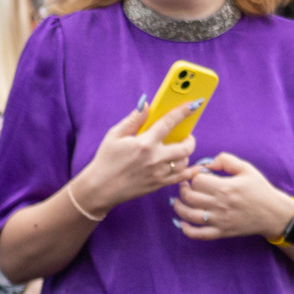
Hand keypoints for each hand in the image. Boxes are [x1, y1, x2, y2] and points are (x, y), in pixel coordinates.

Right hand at [71, 99, 198, 213]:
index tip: (194, 105)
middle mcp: (155, 158)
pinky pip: (182, 177)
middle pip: (186, 146)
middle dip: (190, 139)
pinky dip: (190, 171)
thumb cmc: (105, 160)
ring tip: (179, 150)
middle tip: (186, 136)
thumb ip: (133, 120)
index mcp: (144, 143)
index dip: (183, 111)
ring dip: (186, 154)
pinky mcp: (158, 185)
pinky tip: (193, 167)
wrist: (100, 189)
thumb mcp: (114, 136)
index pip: (169, 123)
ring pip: (185, 162)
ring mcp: (158, 173)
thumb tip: (146, 105)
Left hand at [175, 151, 293, 241]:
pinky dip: (186, 230)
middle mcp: (219, 205)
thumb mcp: (246, 169)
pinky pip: (198, 234)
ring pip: (189, 215)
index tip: (196, 175)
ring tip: (175, 201)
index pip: (197, 181)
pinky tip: (180, 223)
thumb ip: (226, 161)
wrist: (273, 213)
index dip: (193, 176)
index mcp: (225, 188)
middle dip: (183, 190)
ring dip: (178, 208)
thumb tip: (207, 163)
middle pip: (190, 197)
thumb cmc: (259, 189)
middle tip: (184, 186)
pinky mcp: (221, 232)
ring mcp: (219, 220)